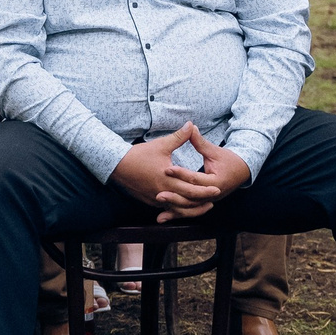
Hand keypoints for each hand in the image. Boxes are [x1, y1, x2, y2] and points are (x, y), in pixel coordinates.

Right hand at [111, 124, 226, 221]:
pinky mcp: (150, 201)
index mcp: (167, 179)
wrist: (118, 166)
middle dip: (202, 201)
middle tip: (215, 198)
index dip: (205, 190)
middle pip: (187, 201)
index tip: (217, 189)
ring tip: (204, 206)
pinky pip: (167, 208)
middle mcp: (162, 192)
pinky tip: (186, 208)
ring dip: (192, 209)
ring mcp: (156, 199)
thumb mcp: (161, 145)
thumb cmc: (140, 154)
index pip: (191, 188)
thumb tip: (191, 124)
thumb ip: (179, 137)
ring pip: (178, 208)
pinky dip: (178, 209)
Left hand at [164, 127, 250, 219]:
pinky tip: (162, 217)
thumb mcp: (215, 150)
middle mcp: (213, 195)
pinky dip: (176, 214)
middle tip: (158, 194)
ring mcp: (209, 201)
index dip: (181, 174)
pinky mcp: (203, 203)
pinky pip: (188, 210)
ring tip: (158, 206)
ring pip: (189, 207)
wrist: (241, 171)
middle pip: (191, 197)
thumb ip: (200, 142)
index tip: (167, 169)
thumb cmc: (228, 159)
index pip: (195, 179)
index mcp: (216, 182)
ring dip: (173, 208)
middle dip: (174, 196)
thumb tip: (190, 127)